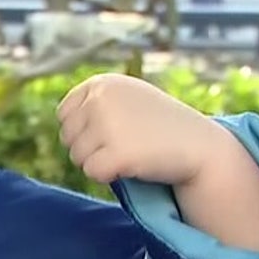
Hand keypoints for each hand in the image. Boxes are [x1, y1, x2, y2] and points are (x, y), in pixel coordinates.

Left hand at [56, 73, 229, 185]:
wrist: (200, 146)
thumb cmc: (161, 125)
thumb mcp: (127, 99)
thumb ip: (94, 102)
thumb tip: (58, 115)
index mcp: (101, 83)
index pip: (64, 114)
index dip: (84, 131)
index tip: (114, 131)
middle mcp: (101, 99)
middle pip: (67, 137)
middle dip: (90, 148)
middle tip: (126, 144)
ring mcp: (108, 124)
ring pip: (77, 157)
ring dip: (100, 162)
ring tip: (132, 152)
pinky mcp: (117, 153)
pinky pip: (92, 173)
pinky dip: (108, 176)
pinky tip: (133, 165)